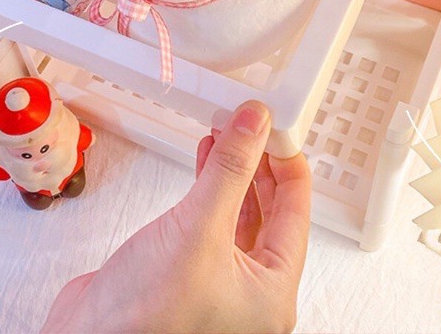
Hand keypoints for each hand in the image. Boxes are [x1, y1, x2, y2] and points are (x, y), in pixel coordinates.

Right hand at [42, 101, 310, 333]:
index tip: (276, 126)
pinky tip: (204, 161)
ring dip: (233, 171)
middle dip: (259, 163)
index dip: (287, 163)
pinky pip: (210, 219)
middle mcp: (249, 291)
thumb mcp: (199, 230)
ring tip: (228, 135)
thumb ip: (230, 171)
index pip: (296, 213)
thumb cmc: (145, 321)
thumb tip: (255, 126)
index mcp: (271, 292)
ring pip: (238, 213)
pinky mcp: (187, 271)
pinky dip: (209, 186)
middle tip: (253, 126)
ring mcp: (217, 282)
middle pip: (270, 212)